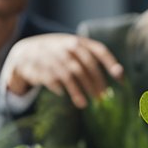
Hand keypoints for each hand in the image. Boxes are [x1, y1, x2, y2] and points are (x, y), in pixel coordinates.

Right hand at [1, 33, 122, 108]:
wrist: (26, 52)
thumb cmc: (60, 55)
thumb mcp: (75, 51)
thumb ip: (95, 60)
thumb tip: (121, 74)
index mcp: (79, 42)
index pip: (99, 51)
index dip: (111, 64)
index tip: (120, 79)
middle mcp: (67, 46)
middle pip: (86, 66)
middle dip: (96, 84)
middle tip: (102, 98)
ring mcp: (53, 56)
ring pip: (70, 75)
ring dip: (78, 91)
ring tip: (84, 105)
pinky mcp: (40, 66)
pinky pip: (53, 80)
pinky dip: (60, 89)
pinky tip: (63, 96)